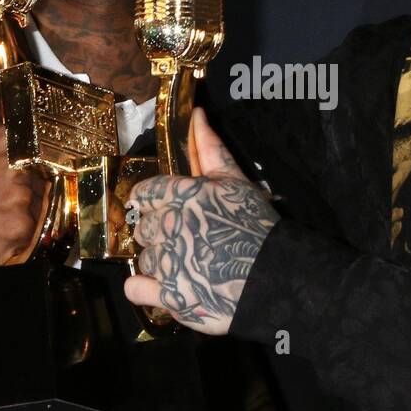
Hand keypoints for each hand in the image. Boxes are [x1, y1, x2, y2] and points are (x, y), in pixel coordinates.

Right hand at [0, 122, 49, 269]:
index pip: (45, 155)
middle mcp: (20, 169)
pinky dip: (15, 236)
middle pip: (42, 184)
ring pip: (38, 209)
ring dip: (20, 215)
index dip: (37, 169)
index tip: (30, 178)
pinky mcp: (20, 228)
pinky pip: (31, 233)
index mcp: (11, 142)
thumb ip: (4, 140)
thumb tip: (28, 141)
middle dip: (25, 194)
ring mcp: (21, 200)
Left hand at [123, 108, 279, 333]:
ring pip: (143, 258)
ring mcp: (169, 263)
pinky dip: (145, 289)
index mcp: (183, 194)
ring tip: (187, 264)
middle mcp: (170, 226)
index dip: (154, 203)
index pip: (143, 193)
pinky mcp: (170, 296)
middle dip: (160, 233)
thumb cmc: (256, 225)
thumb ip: (210, 148)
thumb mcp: (235, 181)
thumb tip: (196, 114)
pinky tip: (166, 286)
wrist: (275, 276)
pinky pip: (135, 289)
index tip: (168, 212)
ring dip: (159, 262)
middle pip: (143, 227)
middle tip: (186, 240)